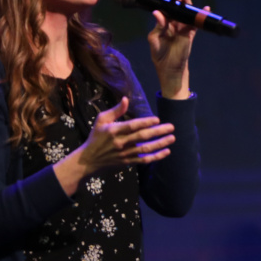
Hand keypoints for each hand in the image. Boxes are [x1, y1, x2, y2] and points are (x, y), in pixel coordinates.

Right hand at [54, 97, 174, 193]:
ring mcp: (125, 153)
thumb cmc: (96, 137)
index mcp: (114, 130)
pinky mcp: (128, 162)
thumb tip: (126, 99)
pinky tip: (167, 152)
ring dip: (160, 144)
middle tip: (171, 127)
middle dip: (158, 132)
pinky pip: (144, 160)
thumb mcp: (101, 120)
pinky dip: (156, 157)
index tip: (157, 119)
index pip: (132, 126)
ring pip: (145, 149)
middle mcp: (120, 142)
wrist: (89, 160)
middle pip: (142, 136)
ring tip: (172, 138)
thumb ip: (115, 110)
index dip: (146, 122)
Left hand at [147, 0, 200, 98]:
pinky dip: (202, 15)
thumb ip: (157, 26)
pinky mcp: (190, 32)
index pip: (161, 6)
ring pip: (185, 10)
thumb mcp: (154, 40)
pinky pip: (197, 22)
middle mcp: (172, 21)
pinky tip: (205, 8)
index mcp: (162, 22)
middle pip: (175, 5)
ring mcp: (182, 26)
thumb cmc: (159, 54)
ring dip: (185, 1)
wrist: (170, 67)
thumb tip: (158, 12)